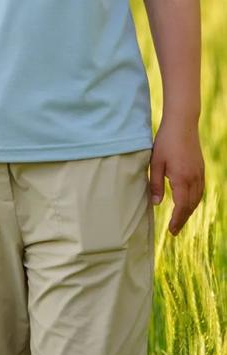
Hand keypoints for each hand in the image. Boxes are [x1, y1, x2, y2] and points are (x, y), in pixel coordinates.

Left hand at [149, 120, 204, 234]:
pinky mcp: (200, 168)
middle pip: (191, 206)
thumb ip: (155, 184)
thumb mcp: (155, 162)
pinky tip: (188, 201)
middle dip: (183, 219)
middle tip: (174, 230)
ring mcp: (199, 173)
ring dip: (189, 211)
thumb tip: (156, 204)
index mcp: (182, 179)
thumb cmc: (165, 141)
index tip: (171, 231)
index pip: (182, 207)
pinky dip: (194, 200)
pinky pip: (200, 190)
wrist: (182, 123)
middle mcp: (194, 178)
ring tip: (180, 218)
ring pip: (197, 198)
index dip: (177, 220)